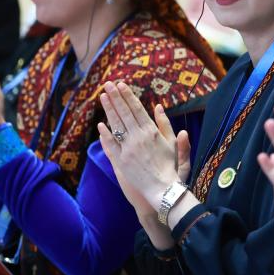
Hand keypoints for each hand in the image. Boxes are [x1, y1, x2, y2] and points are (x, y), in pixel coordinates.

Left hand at [97, 82, 186, 214]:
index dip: (128, 96)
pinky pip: (110, 144)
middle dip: (115, 98)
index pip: (136, 109)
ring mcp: (127, 149)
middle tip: (107, 85)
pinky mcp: (120, 161)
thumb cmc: (171, 167)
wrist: (163, 189)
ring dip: (109, 110)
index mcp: (151, 131)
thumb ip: (165, 124)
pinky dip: (105, 134)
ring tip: (103, 97)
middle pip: (124, 113)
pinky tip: (101, 124)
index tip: (121, 85)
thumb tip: (159, 107)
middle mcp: (138, 137)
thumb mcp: (172, 143)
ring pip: (115, 125)